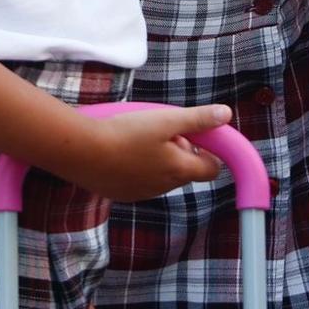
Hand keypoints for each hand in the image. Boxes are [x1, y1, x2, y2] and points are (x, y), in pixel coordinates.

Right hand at [66, 105, 230, 202]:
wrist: (82, 153)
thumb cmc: (126, 134)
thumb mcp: (165, 120)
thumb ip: (197, 119)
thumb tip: (225, 114)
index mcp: (180, 170)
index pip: (212, 169)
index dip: (209, 150)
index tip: (193, 133)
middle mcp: (165, 187)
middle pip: (186, 169)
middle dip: (181, 149)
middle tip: (161, 129)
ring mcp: (143, 193)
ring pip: (163, 174)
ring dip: (160, 157)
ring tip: (139, 137)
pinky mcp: (124, 194)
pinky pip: (142, 179)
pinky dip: (140, 166)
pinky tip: (124, 150)